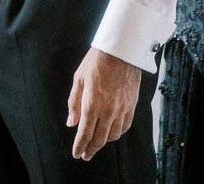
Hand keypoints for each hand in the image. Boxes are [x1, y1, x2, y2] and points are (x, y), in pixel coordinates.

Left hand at [67, 46, 141, 160]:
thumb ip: (74, 103)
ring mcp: (121, 108)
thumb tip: (71, 123)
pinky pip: (125, 126)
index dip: (80, 147)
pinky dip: (118, 132)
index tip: (77, 153)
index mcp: (92, 104)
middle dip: (90, 150)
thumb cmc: (97, 60)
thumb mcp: (79, 78)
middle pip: (99, 139)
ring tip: (98, 141)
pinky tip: (113, 131)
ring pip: (113, 135)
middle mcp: (108, 110)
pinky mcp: (132, 104)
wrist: (121, 48)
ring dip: (104, 142)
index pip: (85, 134)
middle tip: (85, 155)